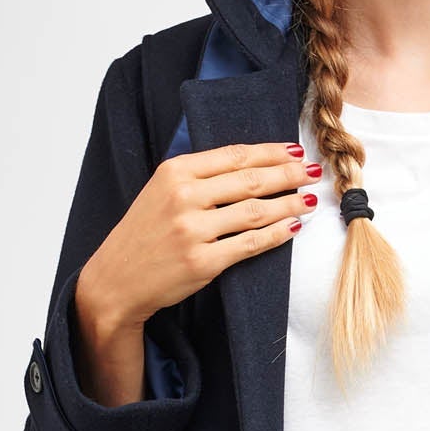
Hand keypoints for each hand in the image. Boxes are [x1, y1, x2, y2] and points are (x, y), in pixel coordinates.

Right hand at [78, 142, 322, 333]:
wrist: (116, 280)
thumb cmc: (144, 234)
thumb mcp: (161, 191)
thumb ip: (198, 175)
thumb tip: (251, 164)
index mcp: (174, 171)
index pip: (234, 155)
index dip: (270, 152)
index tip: (295, 150)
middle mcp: (183, 196)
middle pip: (251, 180)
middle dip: (288, 174)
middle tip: (313, 171)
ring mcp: (193, 230)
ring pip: (256, 211)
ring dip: (290, 203)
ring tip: (310, 199)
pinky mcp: (202, 261)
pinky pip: (251, 243)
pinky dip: (277, 234)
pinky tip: (293, 227)